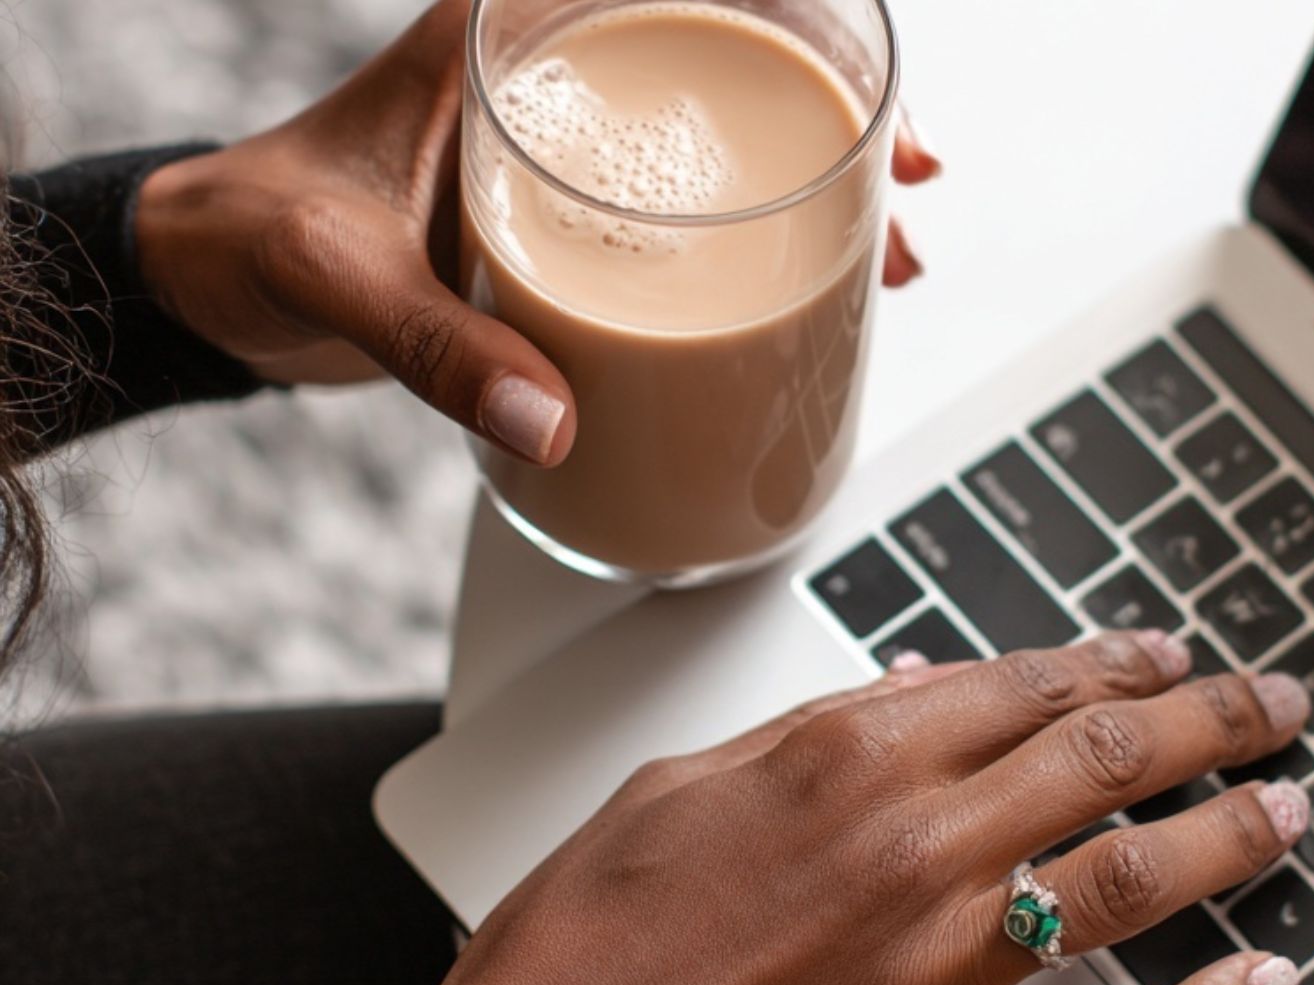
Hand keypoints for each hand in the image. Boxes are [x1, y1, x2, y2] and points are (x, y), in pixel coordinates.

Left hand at [134, 0, 939, 466]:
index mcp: (498, 32)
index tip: (859, 63)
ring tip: (887, 245)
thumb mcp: (341, 280)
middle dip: (837, 110)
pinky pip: (682, 206)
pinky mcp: (563, 214)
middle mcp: (546, 74)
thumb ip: (439, 348)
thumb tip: (559, 423)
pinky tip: (795, 290)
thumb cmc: (258, 238)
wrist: (216, 278)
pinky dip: (748, 242)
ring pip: (721, 134)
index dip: (782, 9)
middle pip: (732, 57)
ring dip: (811, 179)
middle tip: (906, 182)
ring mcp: (563, 146)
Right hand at [365, 632, 1311, 984]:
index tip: (1160, 654)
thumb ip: (822, 726)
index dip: (1111, 660)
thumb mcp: (690, 778)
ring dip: (1231, 835)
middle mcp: (912, 849)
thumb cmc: (592, 925)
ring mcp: (942, 969)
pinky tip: (1261, 984)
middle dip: (1209, 719)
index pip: (1023, 683)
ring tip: (1291, 805)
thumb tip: (923, 686)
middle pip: (1104, 760)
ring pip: (1134, 882)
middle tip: (1273, 701)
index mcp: (842, 757)